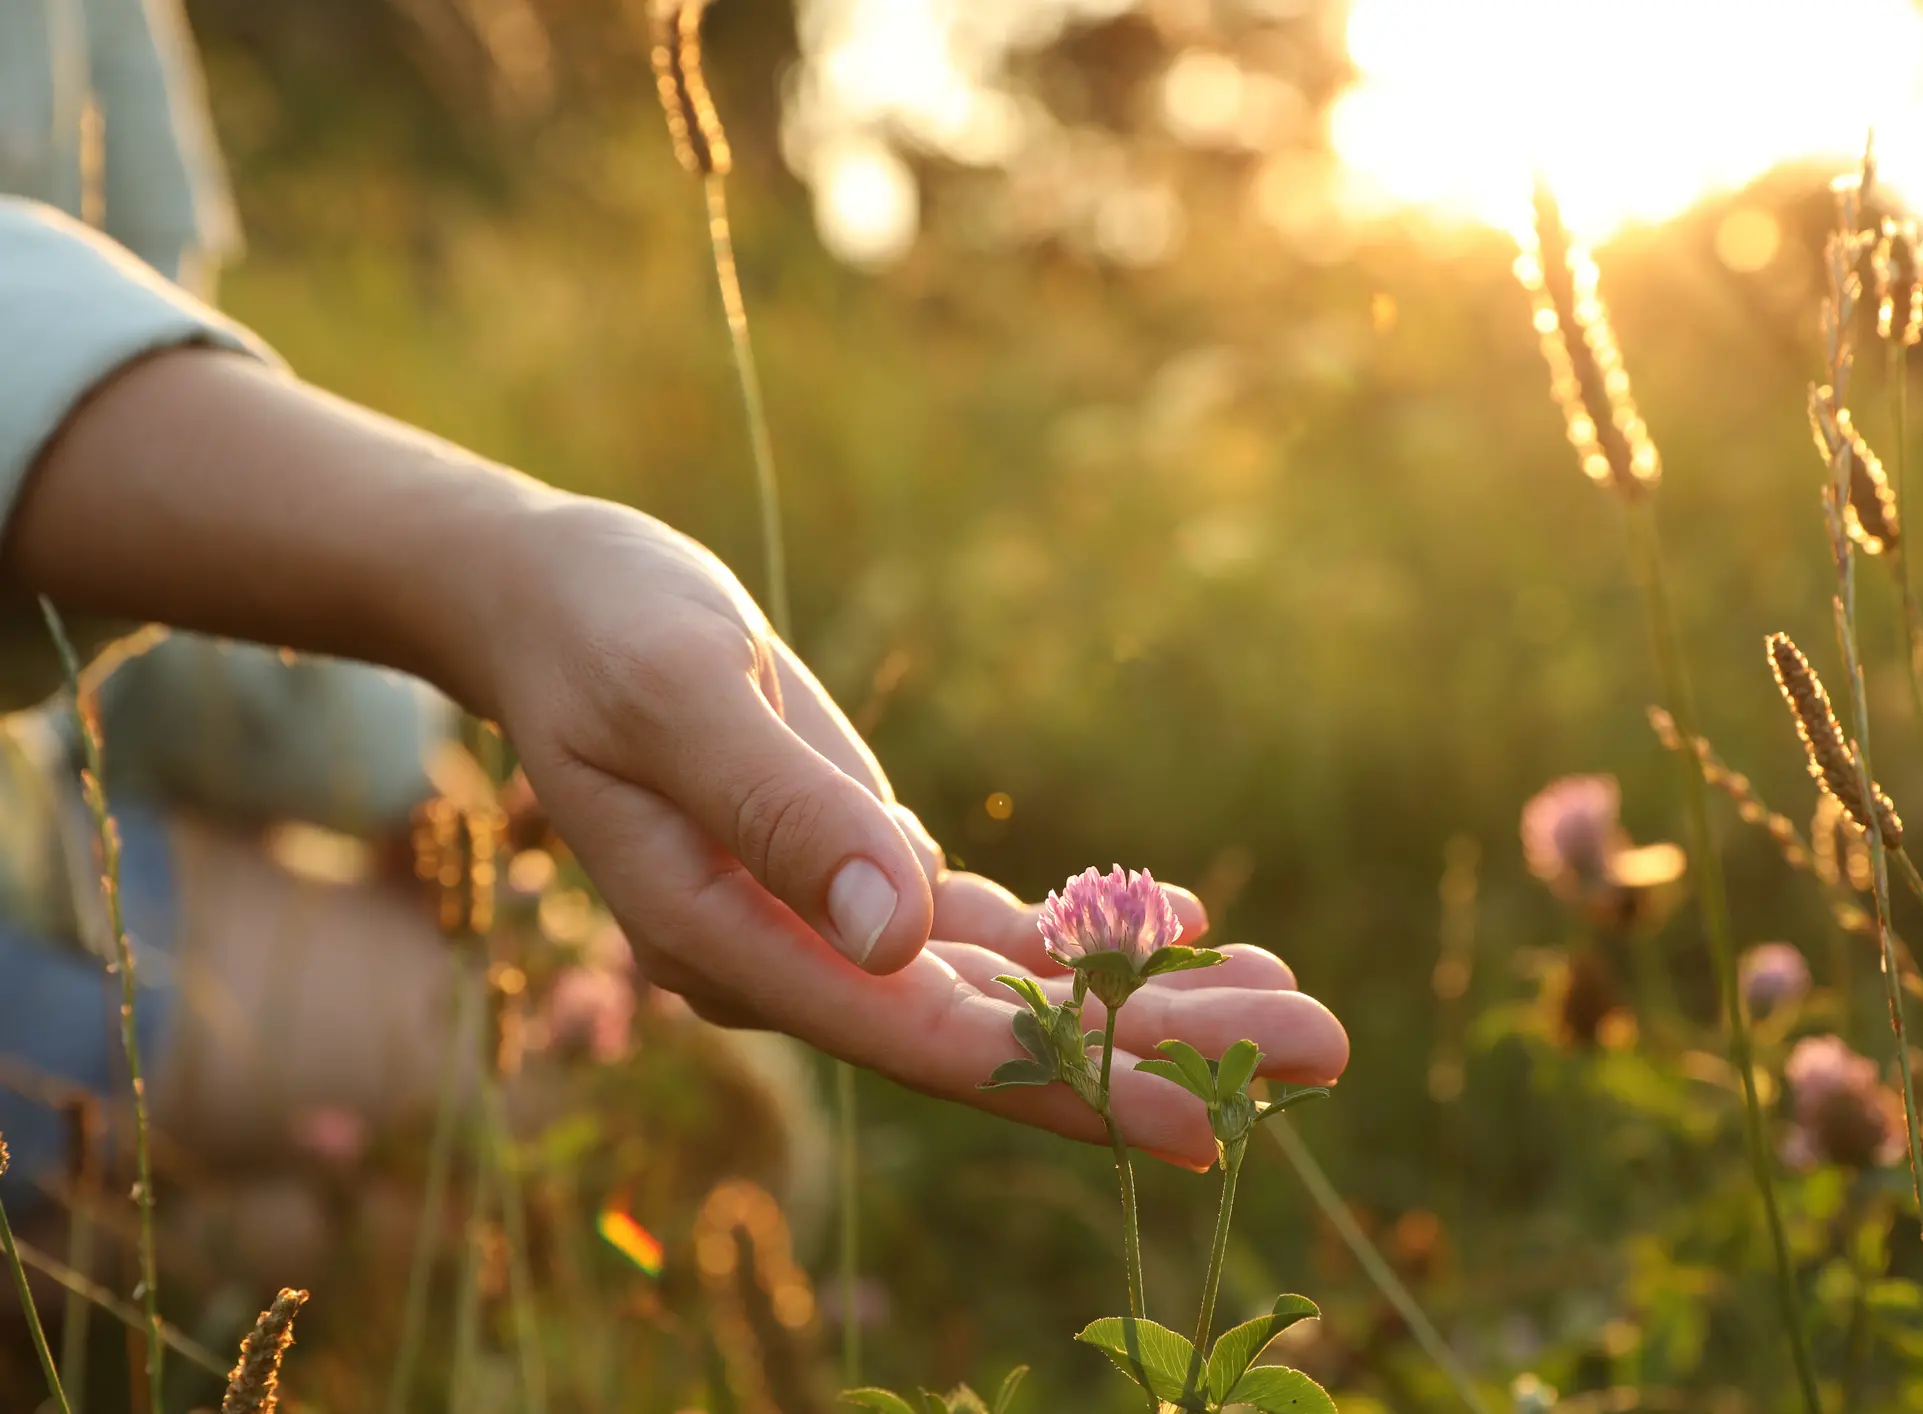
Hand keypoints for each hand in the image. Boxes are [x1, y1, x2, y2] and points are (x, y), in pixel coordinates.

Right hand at [481, 498, 1347, 1168]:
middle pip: (999, 1038)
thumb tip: (899, 935)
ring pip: (1011, 994)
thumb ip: (783, 812)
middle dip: (1160, 1052)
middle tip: (1328, 1046)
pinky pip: (993, 935)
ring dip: (1150, 1003)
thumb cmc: (599, 628)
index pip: (930, 1045)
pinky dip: (1092, 939)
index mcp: (733, 946)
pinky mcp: (858, 879)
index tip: (1215, 1120)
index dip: (1078, 1086)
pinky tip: (1192, 930)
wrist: (553, 603)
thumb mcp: (676, 692)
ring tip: (1295, 1003)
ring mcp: (830, 931)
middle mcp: (793, 966)